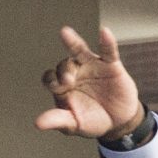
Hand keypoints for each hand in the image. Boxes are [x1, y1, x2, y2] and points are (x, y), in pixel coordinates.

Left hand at [34, 25, 142, 139]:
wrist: (119, 122)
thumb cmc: (93, 121)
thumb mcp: (74, 124)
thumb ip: (58, 120)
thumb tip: (38, 123)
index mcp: (62, 87)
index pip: (50, 78)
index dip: (51, 80)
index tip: (58, 89)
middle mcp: (74, 73)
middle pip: (64, 64)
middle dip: (64, 71)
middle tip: (68, 81)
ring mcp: (92, 67)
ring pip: (80, 51)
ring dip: (73, 43)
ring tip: (64, 33)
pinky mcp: (111, 65)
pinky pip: (108, 51)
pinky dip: (107, 42)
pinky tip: (104, 32)